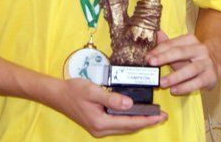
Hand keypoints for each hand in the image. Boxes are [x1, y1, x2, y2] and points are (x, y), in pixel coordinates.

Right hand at [48, 79, 166, 136]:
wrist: (57, 95)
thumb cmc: (74, 90)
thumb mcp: (93, 91)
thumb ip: (111, 98)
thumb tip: (130, 104)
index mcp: (100, 122)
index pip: (129, 123)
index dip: (147, 120)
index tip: (161, 116)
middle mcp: (100, 130)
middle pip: (129, 128)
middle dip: (146, 122)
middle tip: (162, 115)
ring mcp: (98, 129)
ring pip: (124, 127)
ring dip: (138, 121)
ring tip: (153, 115)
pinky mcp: (97, 125)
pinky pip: (118, 125)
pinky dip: (128, 120)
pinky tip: (135, 114)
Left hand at [145, 30, 220, 94]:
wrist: (215, 62)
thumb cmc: (192, 56)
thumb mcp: (180, 49)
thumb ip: (168, 44)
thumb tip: (157, 33)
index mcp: (191, 40)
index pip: (172, 44)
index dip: (159, 50)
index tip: (148, 58)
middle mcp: (200, 49)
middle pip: (181, 52)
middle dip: (165, 57)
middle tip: (152, 64)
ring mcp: (207, 63)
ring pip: (190, 69)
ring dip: (175, 77)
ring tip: (162, 82)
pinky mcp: (211, 76)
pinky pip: (197, 83)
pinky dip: (185, 87)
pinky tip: (174, 90)